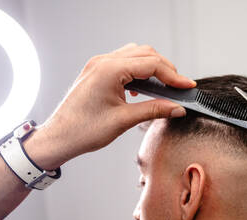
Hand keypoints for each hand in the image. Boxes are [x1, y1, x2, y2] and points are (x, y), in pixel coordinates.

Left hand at [24, 43, 194, 169]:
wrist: (59, 138)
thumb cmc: (83, 130)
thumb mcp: (124, 120)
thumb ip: (154, 110)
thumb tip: (177, 108)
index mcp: (109, 70)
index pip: (151, 64)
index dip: (174, 76)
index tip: (188, 86)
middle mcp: (103, 62)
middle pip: (145, 54)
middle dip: (166, 69)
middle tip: (179, 88)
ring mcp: (98, 65)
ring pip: (135, 55)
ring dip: (152, 67)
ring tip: (165, 87)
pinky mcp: (97, 72)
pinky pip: (124, 62)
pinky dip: (139, 71)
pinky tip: (144, 88)